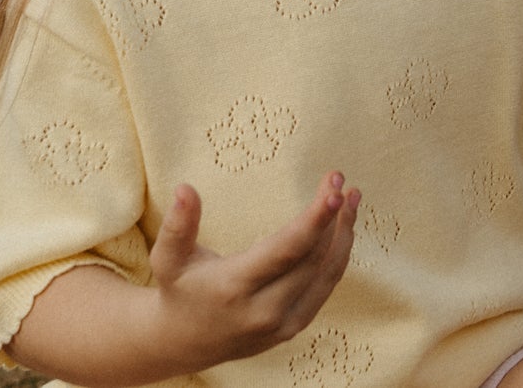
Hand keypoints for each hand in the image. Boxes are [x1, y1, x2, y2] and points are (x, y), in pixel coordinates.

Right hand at [148, 173, 357, 369]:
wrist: (184, 343)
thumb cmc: (181, 290)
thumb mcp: (169, 258)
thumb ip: (178, 225)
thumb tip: (185, 188)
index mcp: (234, 288)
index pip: (286, 250)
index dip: (316, 220)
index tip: (335, 189)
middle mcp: (263, 310)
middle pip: (313, 258)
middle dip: (333, 216)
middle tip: (340, 179)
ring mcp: (283, 323)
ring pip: (327, 272)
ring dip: (344, 232)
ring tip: (353, 196)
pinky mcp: (295, 326)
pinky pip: (325, 286)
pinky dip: (339, 254)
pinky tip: (343, 226)